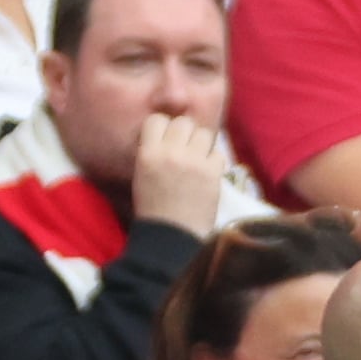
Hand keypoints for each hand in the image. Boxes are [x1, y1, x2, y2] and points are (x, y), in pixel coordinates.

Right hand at [132, 112, 225, 237]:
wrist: (172, 239)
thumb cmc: (154, 212)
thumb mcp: (142, 176)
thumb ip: (153, 152)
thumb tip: (169, 137)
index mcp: (148, 152)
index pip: (157, 119)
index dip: (165, 129)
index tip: (169, 142)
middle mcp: (170, 152)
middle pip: (184, 123)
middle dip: (186, 135)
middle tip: (187, 152)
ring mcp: (193, 162)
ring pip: (203, 133)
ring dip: (203, 145)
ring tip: (200, 161)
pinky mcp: (212, 174)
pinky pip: (218, 154)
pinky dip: (215, 162)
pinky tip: (209, 174)